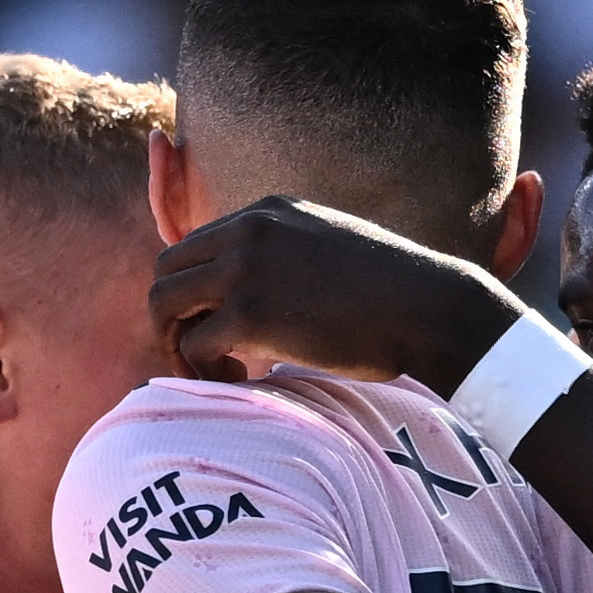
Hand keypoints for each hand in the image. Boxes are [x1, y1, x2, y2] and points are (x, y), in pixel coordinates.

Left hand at [151, 196, 518, 388]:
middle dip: (172, 320)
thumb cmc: (392, 294)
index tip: (215, 327)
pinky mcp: (250, 313)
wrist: (428, 308)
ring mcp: (246, 269)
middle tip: (202, 357)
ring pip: (164, 305)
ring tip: (216, 373)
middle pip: (165, 271)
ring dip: (177, 346)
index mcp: (267, 212)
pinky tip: (238, 380)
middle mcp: (249, 230)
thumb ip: (287, 258)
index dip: (192, 294)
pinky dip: (202, 372)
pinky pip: (192, 345)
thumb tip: (258, 297)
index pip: (193, 246)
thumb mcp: (328, 250)